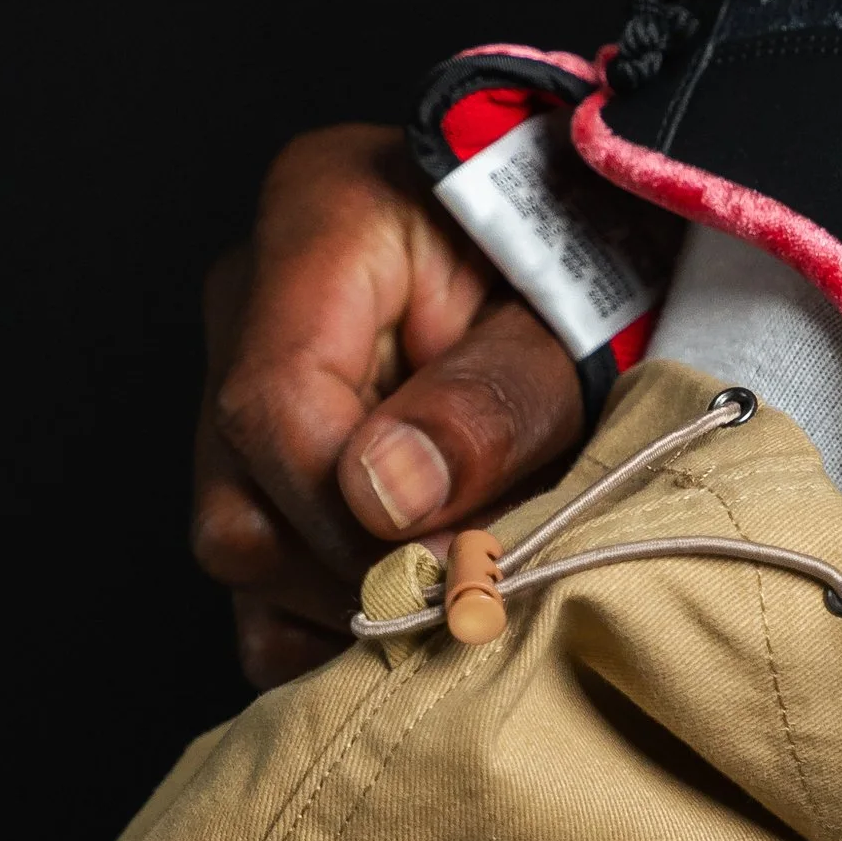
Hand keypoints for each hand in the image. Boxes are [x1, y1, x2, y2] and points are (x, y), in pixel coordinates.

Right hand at [192, 124, 585, 685]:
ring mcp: (245, 379)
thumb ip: (491, 404)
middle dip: (365, 570)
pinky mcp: (265, 450)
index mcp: (320, 223)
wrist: (600, 239)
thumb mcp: (574, 320)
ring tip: (467, 580)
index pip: (275, 407)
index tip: (461, 566)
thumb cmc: (591, 257)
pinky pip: (255, 570)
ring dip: (354, 596)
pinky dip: (327, 617)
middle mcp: (253, 300)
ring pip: (241, 542)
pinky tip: (416, 604)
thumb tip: (386, 501)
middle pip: (244, 494)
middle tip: (482, 583)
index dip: (360, 519)